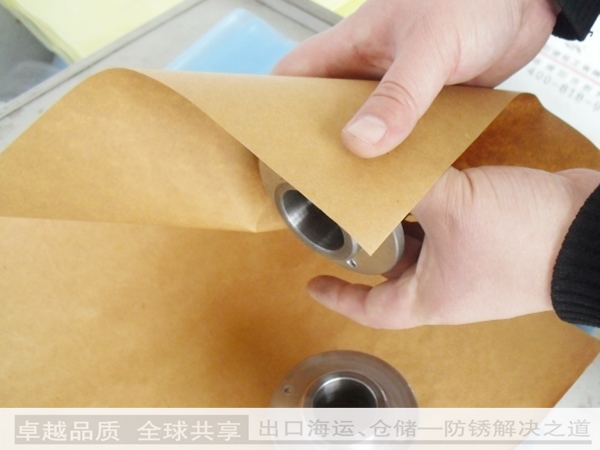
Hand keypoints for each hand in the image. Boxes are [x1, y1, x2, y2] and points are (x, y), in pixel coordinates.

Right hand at [273, 0, 559, 156]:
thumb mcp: (430, 47)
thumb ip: (398, 96)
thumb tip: (361, 144)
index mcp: (350, 46)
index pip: (293, 77)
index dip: (274, 109)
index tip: (266, 145)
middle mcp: (366, 69)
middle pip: (326, 112)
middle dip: (320, 144)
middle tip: (315, 182)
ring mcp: (395, 86)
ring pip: (365, 126)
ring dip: (363, 154)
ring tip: (355, 190)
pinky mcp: (425, 101)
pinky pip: (402, 132)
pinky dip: (399, 153)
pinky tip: (401, 177)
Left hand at [306, 167, 599, 328]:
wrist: (591, 232)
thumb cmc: (522, 240)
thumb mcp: (452, 206)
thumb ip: (407, 185)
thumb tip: (374, 163)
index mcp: (430, 297)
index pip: (370, 309)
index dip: (338, 297)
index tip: (313, 284)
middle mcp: (447, 285)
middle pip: (391, 271)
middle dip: (367, 247)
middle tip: (341, 219)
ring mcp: (469, 262)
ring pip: (420, 244)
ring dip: (399, 221)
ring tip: (373, 191)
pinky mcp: (488, 238)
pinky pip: (446, 225)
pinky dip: (430, 206)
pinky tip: (418, 179)